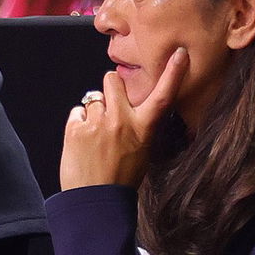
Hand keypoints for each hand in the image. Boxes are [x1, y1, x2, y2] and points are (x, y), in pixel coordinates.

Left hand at [60, 47, 187, 189]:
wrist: (95, 202)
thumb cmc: (121, 179)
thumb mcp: (142, 151)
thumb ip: (137, 126)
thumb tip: (129, 108)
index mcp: (143, 128)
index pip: (162, 95)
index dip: (173, 73)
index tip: (179, 53)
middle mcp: (122, 120)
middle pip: (112, 80)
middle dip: (109, 88)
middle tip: (109, 110)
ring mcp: (97, 123)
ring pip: (92, 98)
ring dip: (93, 111)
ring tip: (95, 136)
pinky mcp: (75, 128)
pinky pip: (76, 113)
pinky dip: (78, 124)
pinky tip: (83, 143)